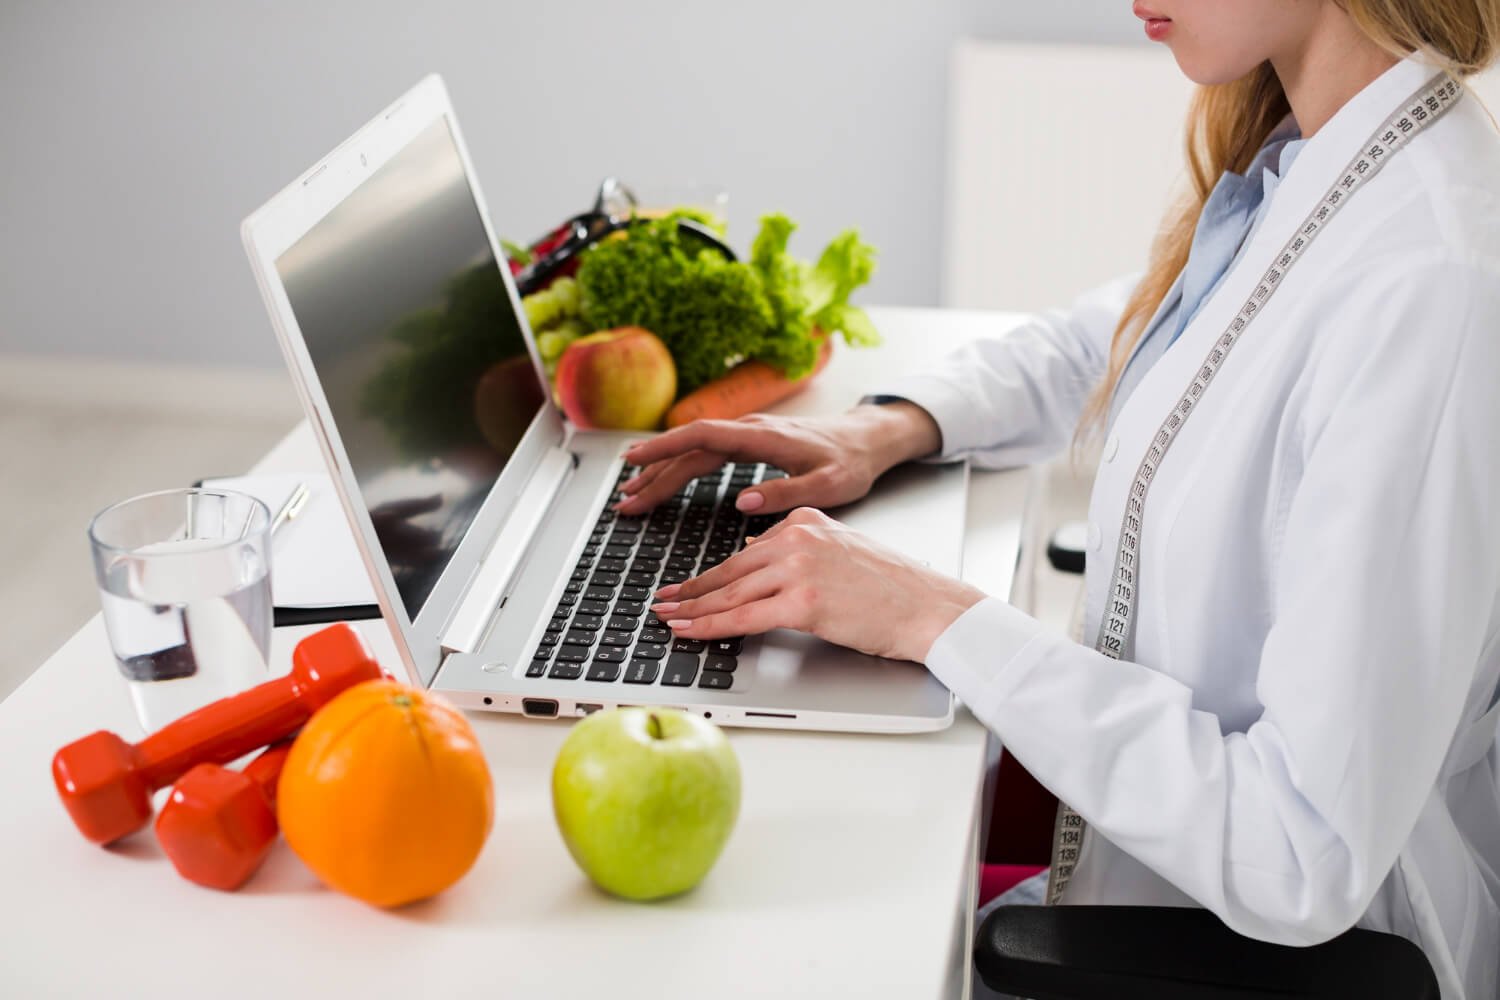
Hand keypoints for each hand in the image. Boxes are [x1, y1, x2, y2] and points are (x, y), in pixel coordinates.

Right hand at [617, 402, 940, 515]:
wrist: (869, 440)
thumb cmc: (852, 463)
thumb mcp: (829, 487)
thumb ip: (787, 494)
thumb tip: (742, 503)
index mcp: (764, 437)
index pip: (702, 436)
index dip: (664, 447)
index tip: (633, 461)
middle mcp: (750, 431)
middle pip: (689, 448)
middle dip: (653, 472)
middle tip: (625, 501)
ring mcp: (748, 435)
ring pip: (694, 451)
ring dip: (661, 471)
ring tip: (632, 495)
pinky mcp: (750, 442)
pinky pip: (706, 452)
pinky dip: (680, 467)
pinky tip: (664, 480)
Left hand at [650, 508, 985, 663]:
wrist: (928, 606)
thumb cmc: (894, 589)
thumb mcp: (842, 550)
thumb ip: (800, 552)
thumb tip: (758, 561)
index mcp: (805, 519)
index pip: (746, 551)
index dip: (712, 574)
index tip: (687, 585)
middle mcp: (798, 537)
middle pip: (730, 570)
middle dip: (691, 590)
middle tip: (663, 601)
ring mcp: (798, 568)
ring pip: (729, 593)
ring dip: (691, 609)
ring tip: (666, 618)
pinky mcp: (802, 602)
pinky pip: (743, 618)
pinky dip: (709, 627)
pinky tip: (690, 631)